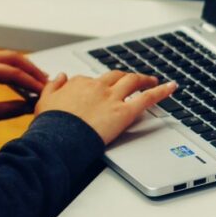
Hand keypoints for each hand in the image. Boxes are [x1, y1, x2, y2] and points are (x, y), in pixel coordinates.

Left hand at [0, 51, 48, 132]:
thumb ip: (10, 109)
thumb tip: (32, 107)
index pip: (12, 72)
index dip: (31, 82)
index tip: (45, 91)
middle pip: (13, 58)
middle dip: (32, 70)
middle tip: (46, 82)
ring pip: (8, 58)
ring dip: (24, 68)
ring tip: (39, 81)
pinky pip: (0, 63)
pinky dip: (14, 71)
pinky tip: (23, 82)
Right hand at [35, 71, 176, 144]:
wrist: (57, 140)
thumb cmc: (49, 126)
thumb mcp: (43, 102)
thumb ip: (52, 87)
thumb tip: (60, 76)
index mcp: (79, 84)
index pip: (92, 80)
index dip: (98, 85)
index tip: (101, 89)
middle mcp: (97, 86)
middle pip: (116, 76)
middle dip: (126, 76)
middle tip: (134, 79)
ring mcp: (112, 98)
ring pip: (132, 81)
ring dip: (144, 79)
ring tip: (152, 80)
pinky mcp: (124, 111)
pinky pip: (147, 98)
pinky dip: (161, 91)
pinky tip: (172, 87)